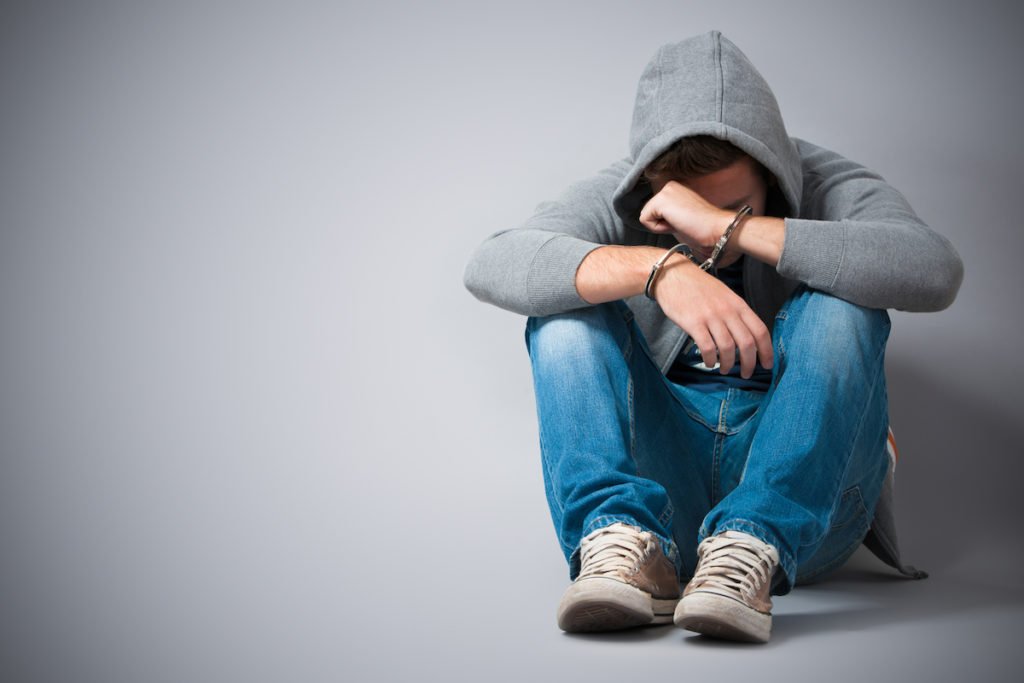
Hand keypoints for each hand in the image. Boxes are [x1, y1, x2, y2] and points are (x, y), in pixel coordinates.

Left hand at [639, 181, 731, 254]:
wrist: (715, 227)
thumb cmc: (703, 227)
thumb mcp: (682, 215)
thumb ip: (669, 213)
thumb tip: (654, 218)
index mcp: (675, 188)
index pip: (655, 209)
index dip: (667, 221)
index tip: (685, 220)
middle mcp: (669, 185)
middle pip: (648, 212)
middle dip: (662, 222)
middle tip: (683, 222)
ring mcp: (665, 191)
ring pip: (646, 216)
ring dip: (661, 226)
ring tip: (680, 222)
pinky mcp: (660, 200)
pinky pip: (645, 221)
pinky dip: (659, 228)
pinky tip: (676, 224)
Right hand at [652, 256, 772, 377]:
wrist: (673, 275)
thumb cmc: (698, 286)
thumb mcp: (724, 295)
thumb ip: (736, 313)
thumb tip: (745, 336)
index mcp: (738, 304)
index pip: (760, 330)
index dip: (767, 351)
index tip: (766, 364)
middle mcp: (728, 311)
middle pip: (747, 343)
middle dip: (749, 363)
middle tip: (746, 374)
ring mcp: (711, 317)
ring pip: (728, 348)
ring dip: (728, 364)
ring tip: (724, 369)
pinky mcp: (694, 323)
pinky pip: (707, 347)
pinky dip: (710, 359)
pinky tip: (709, 362)